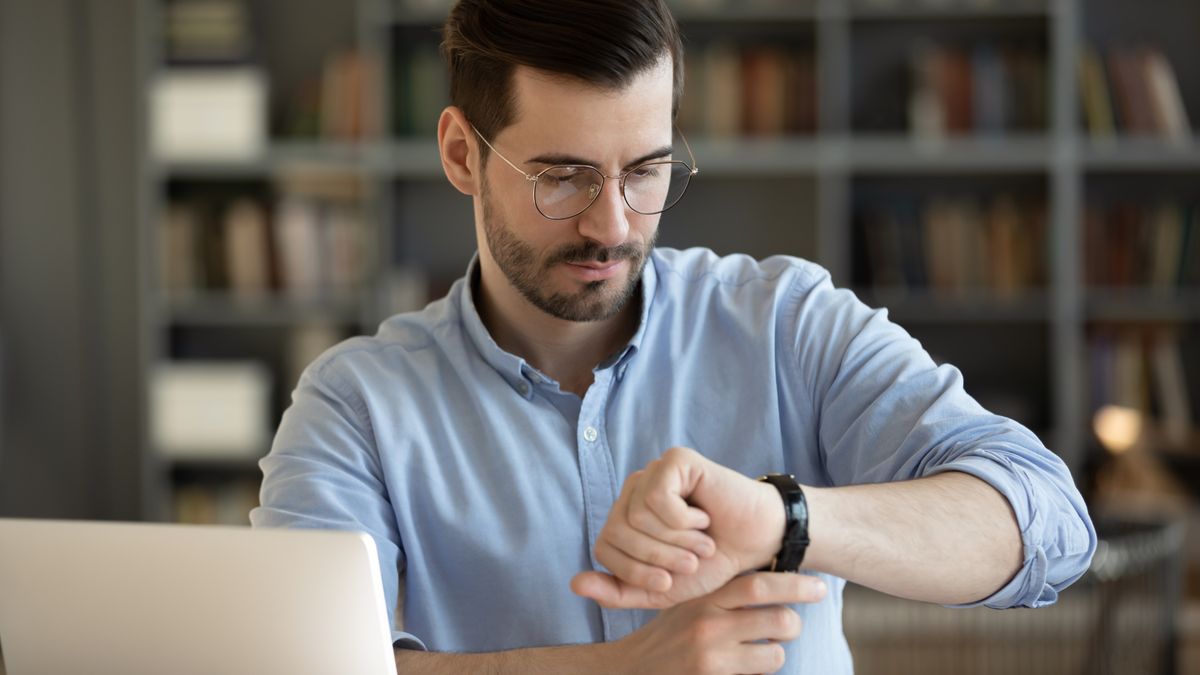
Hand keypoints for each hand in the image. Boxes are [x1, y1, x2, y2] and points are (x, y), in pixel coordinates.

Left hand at [572, 446, 786, 608]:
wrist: (756, 544)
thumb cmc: (711, 564)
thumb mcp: (660, 590)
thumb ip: (618, 592)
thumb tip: (574, 584)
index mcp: (625, 519)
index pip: (604, 548)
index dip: (635, 573)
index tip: (669, 581)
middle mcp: (633, 492)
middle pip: (618, 532)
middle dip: (658, 558)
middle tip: (692, 560)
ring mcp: (652, 473)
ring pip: (637, 517)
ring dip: (677, 540)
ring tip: (702, 541)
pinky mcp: (675, 460)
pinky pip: (658, 498)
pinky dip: (684, 519)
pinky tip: (704, 516)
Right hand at [610, 572, 826, 674]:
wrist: (634, 669)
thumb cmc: (671, 635)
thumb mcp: (692, 605)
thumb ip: (726, 595)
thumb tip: (777, 582)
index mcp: (706, 599)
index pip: (759, 585)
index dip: (795, 584)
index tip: (820, 587)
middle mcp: (710, 626)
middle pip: (779, 619)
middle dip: (793, 624)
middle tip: (787, 627)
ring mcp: (712, 659)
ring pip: (775, 655)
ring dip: (775, 655)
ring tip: (758, 653)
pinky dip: (757, 674)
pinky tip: (741, 669)